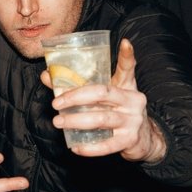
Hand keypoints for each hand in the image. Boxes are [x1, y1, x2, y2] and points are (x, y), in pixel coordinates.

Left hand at [43, 40, 166, 163]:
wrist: (144, 139)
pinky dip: (90, 148)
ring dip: (77, 121)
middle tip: (56, 103)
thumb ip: (81, 85)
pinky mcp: (129, 141)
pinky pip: (107, 145)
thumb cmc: (120, 112)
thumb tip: (46, 75)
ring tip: (58, 122)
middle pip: (102, 93)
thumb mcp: (108, 96)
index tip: (124, 43)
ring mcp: (133, 121)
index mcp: (127, 87)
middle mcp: (133, 101)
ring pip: (101, 119)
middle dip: (76, 97)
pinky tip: (75, 147)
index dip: (125, 56)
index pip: (125, 69)